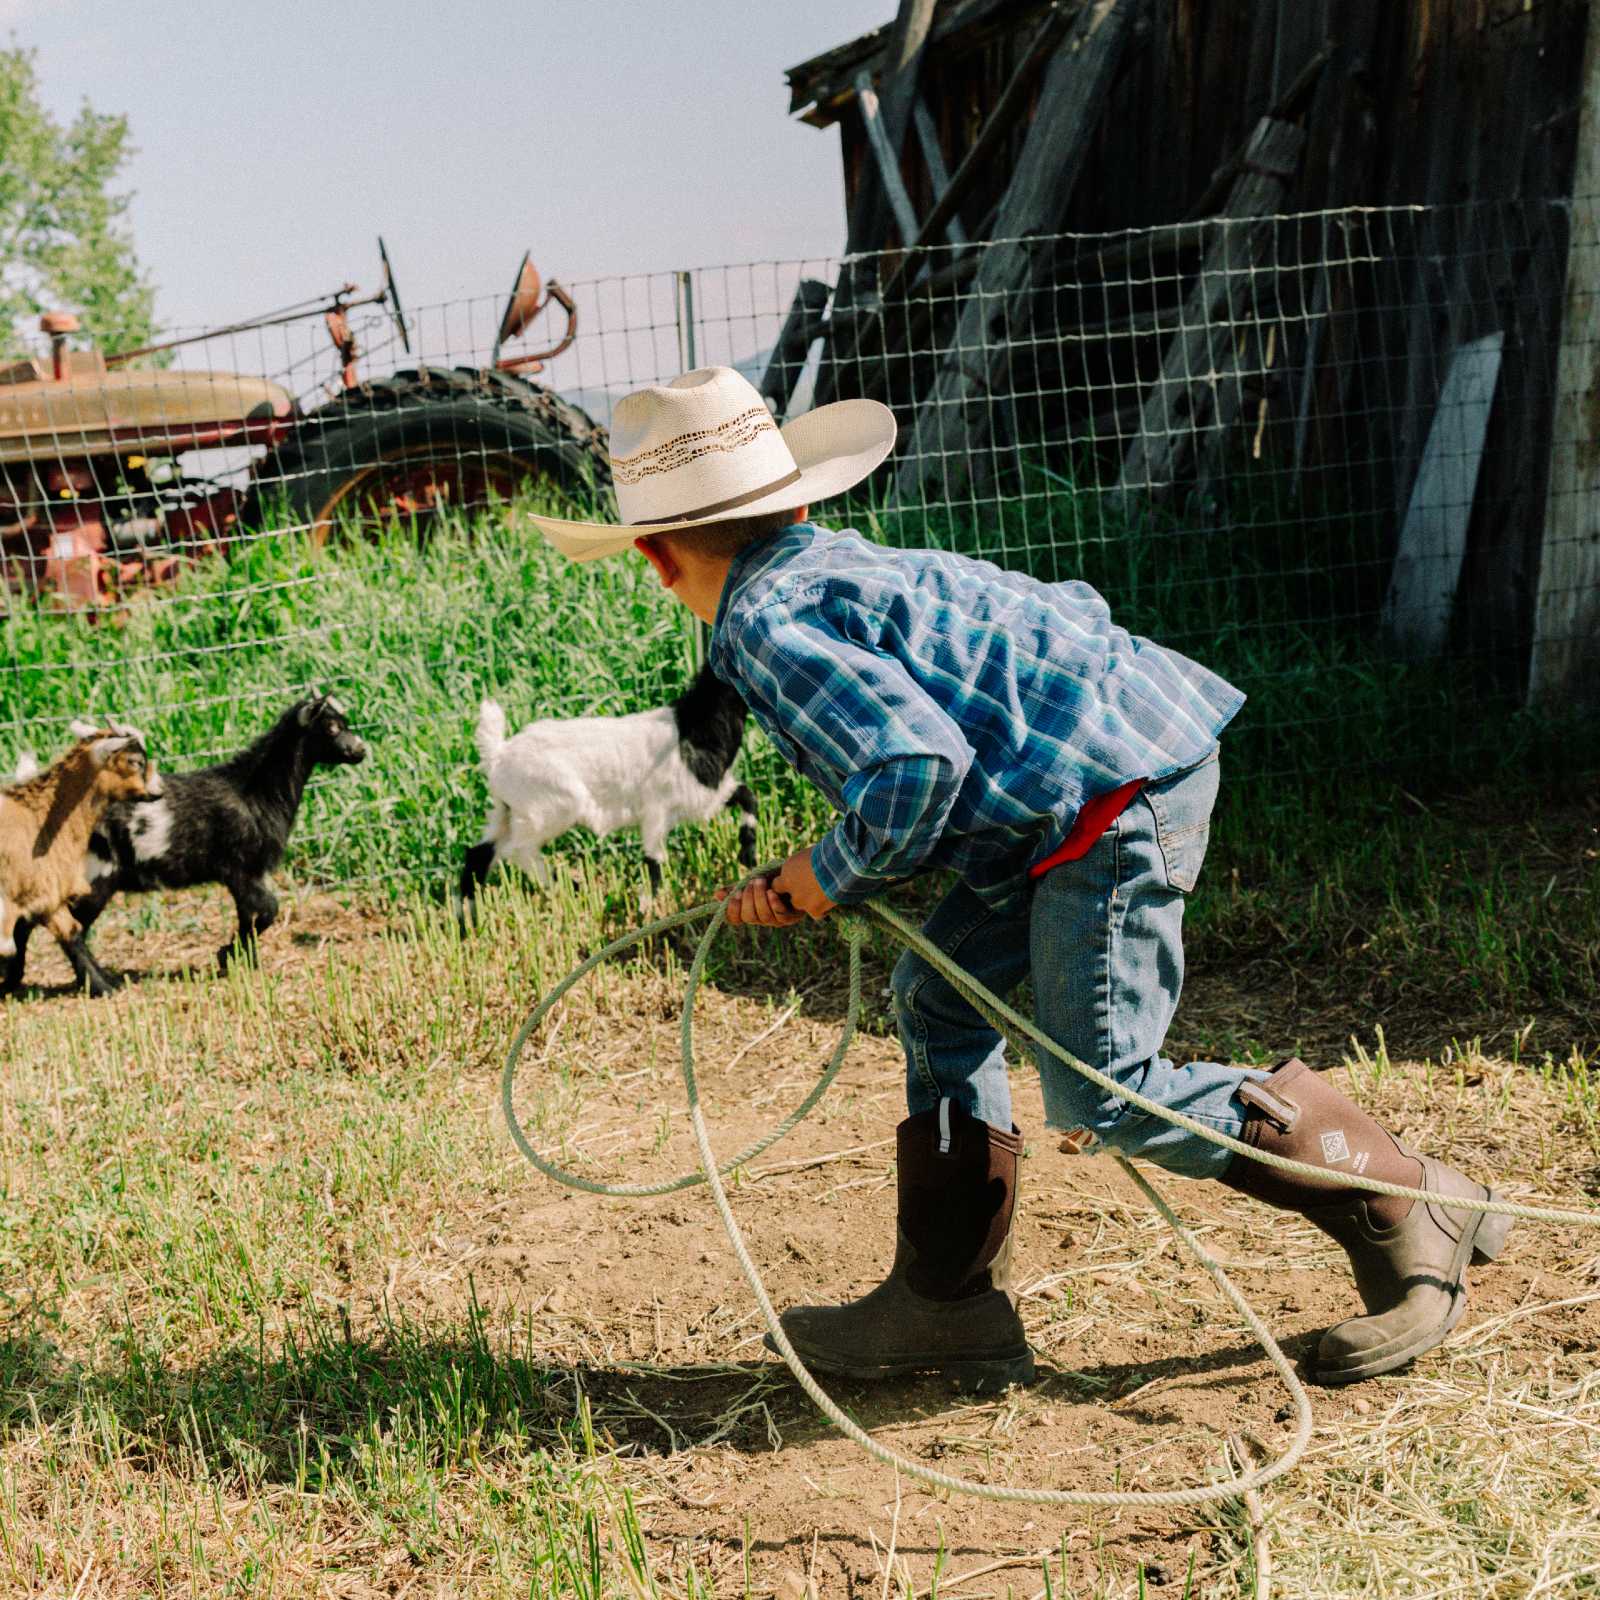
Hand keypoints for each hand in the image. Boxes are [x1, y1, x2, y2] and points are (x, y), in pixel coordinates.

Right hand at [717, 846, 835, 927]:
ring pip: (763, 918)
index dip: (731, 910)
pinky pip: (781, 916)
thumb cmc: (778, 876)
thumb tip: (716, 894)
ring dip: (760, 899)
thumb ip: (738, 887)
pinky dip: (775, 904)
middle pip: (749, 917)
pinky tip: (773, 892)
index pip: (735, 918)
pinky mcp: (793, 917)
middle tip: (751, 884)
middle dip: (747, 900)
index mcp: (752, 909)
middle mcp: (764, 917)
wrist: (805, 871)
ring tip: (761, 883)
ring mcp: (778, 919)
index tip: (733, 895)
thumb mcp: (755, 879)